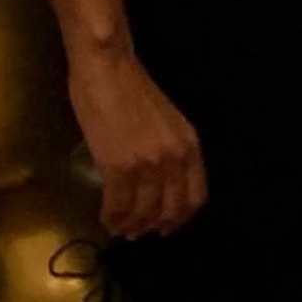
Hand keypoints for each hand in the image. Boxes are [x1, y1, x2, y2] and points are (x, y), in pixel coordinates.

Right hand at [71, 41, 206, 238]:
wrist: (107, 69)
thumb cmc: (131, 90)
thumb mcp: (167, 123)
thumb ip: (169, 150)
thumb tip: (159, 182)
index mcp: (190, 146)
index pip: (195, 197)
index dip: (180, 218)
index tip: (166, 226)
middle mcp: (174, 158)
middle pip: (171, 210)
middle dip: (154, 227)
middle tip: (138, 233)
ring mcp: (147, 164)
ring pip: (143, 212)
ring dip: (130, 226)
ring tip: (120, 228)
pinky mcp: (119, 166)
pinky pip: (118, 206)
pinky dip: (111, 218)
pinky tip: (106, 219)